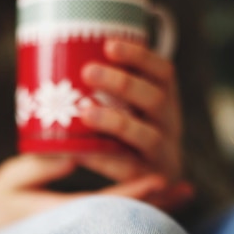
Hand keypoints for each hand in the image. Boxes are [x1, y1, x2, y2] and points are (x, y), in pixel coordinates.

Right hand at [0, 154, 189, 233]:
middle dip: (157, 204)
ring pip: (125, 219)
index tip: (160, 178)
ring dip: (156, 207)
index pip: (105, 205)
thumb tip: (74, 156)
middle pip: (125, 216)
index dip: (134, 191)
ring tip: (184, 191)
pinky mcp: (82, 226)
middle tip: (186, 188)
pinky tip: (160, 196)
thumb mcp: (11, 180)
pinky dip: (140, 207)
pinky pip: (116, 217)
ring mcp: (81, 229)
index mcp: (60, 217)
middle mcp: (77, 227)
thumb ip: (40, 168)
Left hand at [79, 38, 183, 183]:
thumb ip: (110, 91)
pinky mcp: (148, 181)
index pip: (163, 73)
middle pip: (156, 100)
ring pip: (148, 136)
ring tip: (85, 111)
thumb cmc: (126, 140)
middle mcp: (170, 126)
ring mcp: (163, 156)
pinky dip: (104, 160)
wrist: (154, 188)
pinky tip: (79, 151)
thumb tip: (63, 55)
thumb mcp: (130, 111)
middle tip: (87, 71)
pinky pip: (129, 170)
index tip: (109, 45)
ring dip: (116, 121)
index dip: (140, 57)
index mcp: (167, 102)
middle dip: (123, 84)